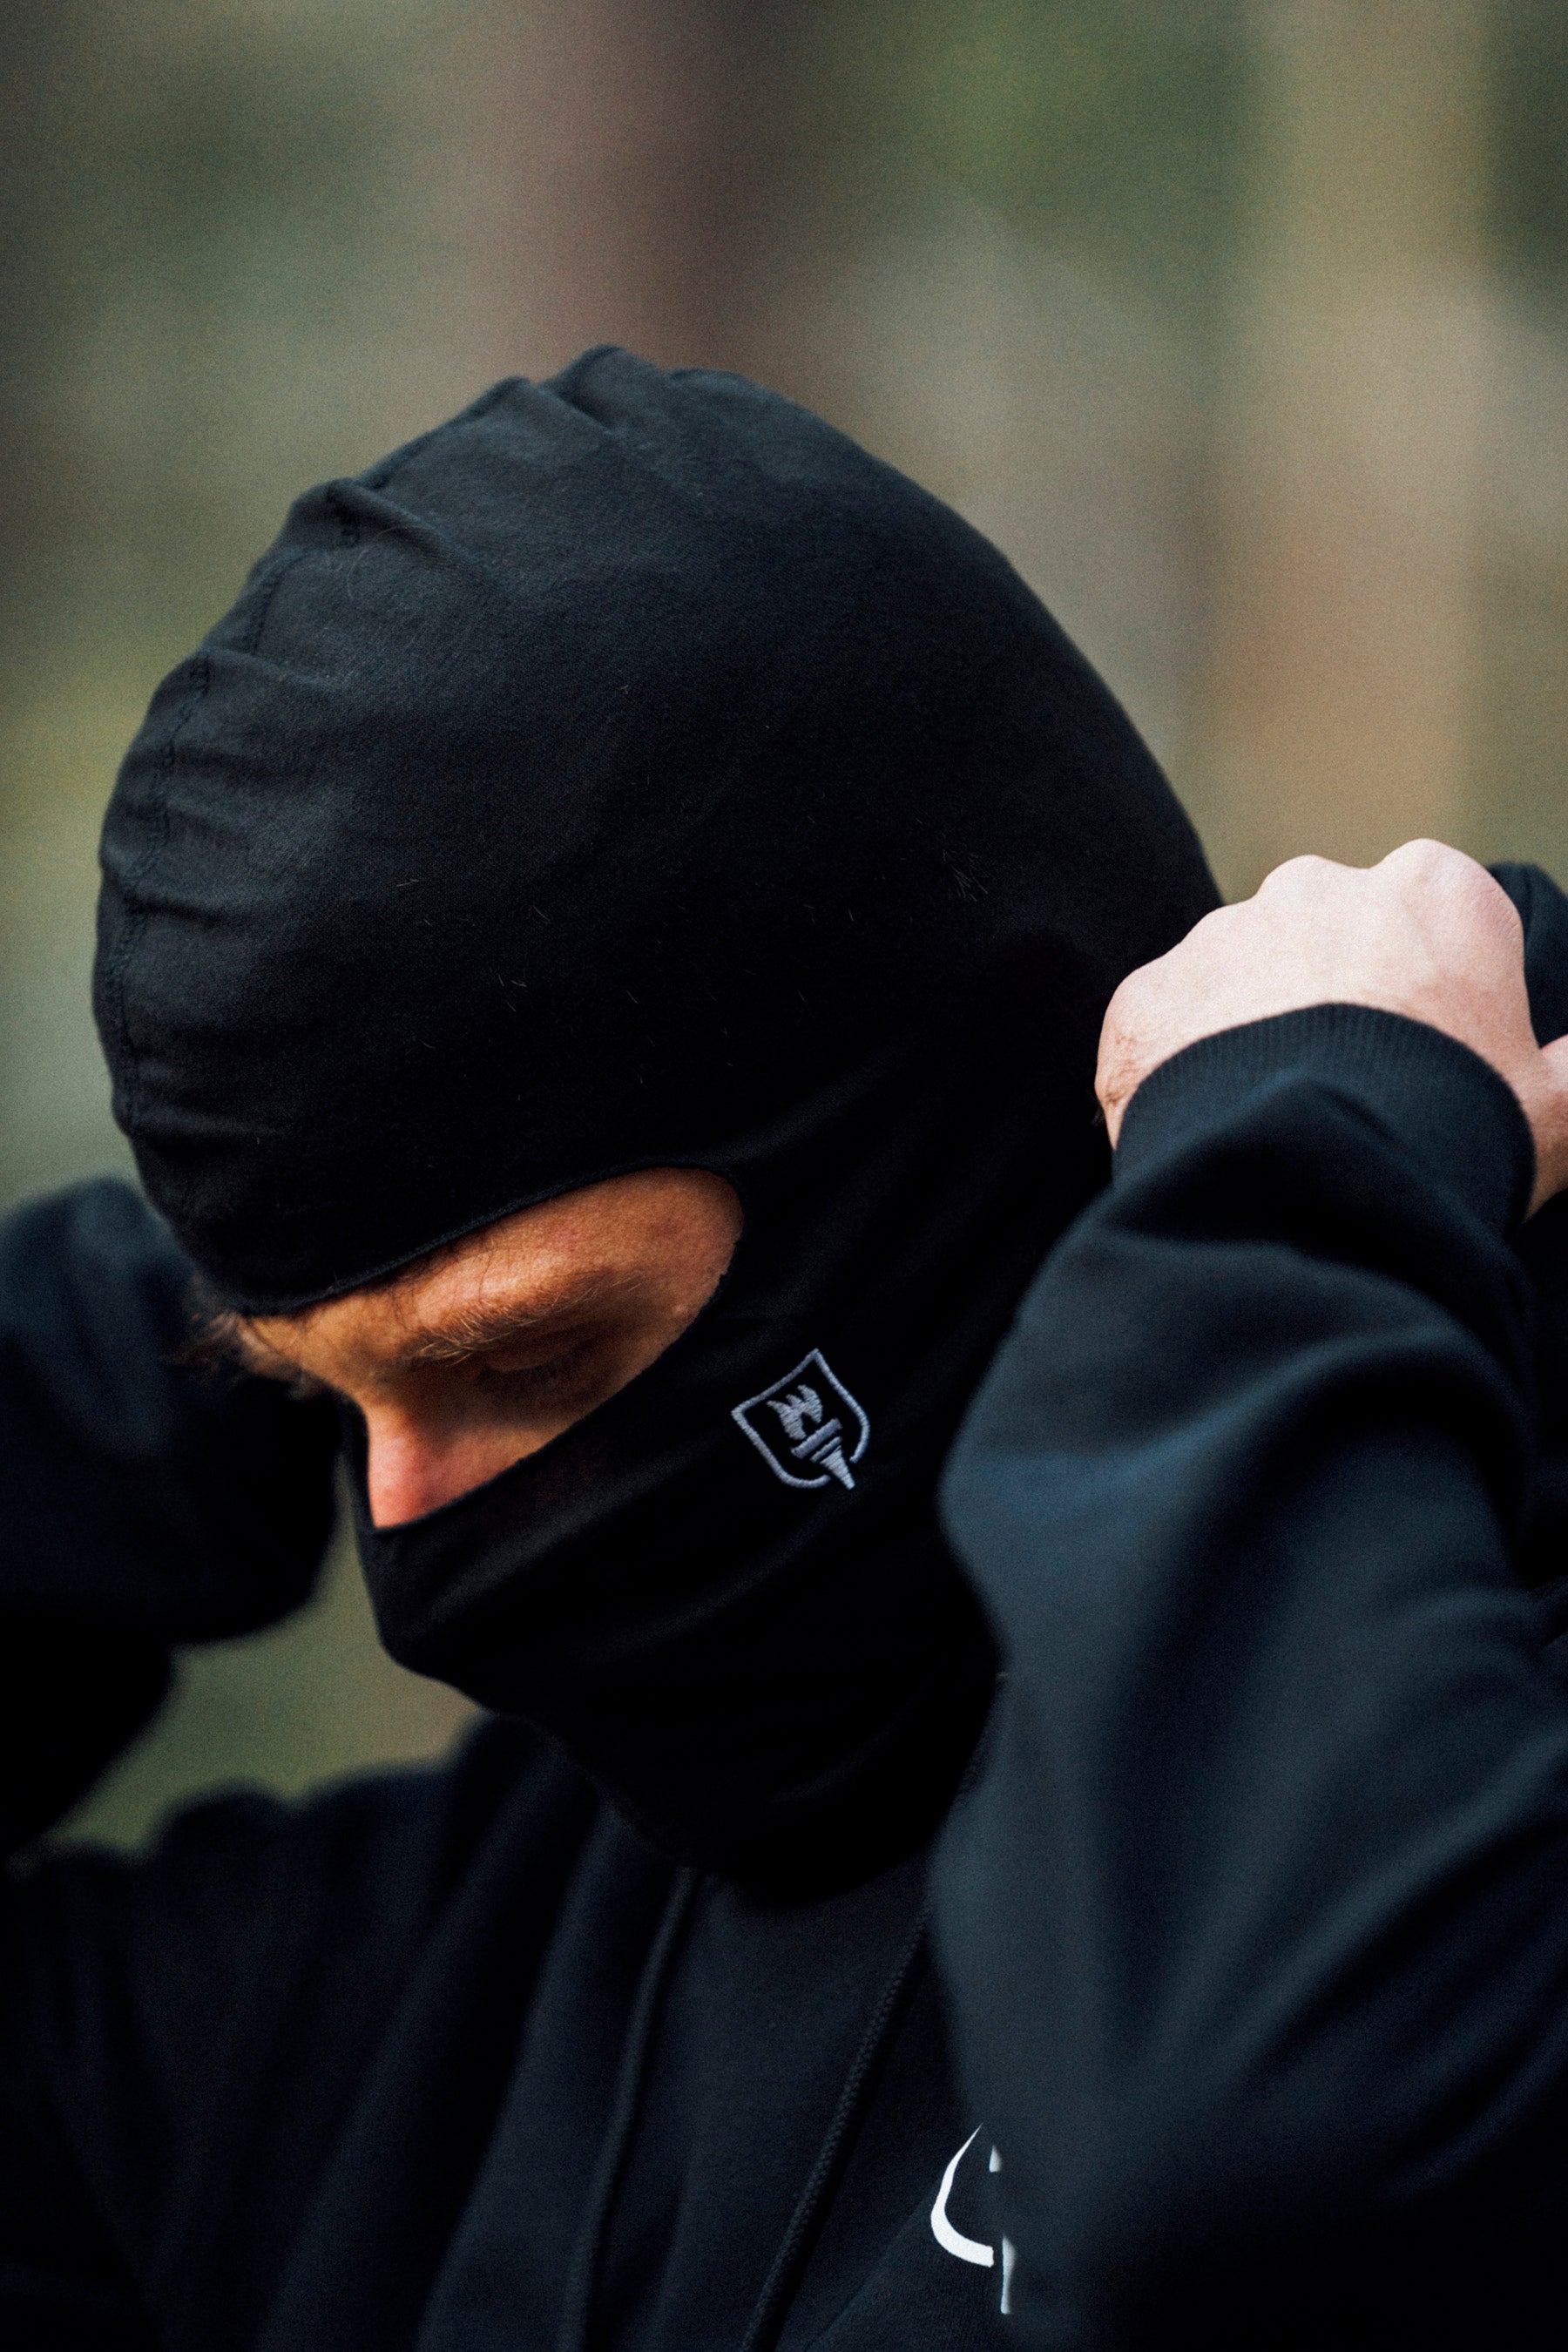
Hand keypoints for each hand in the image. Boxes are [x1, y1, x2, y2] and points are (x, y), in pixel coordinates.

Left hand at [1096, 840, 1567, 1211]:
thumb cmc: (1454, 1135)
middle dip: (1326, 1001)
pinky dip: (1176, 1072)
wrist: (1313, 1186)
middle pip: (1323, 938)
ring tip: (1273, 1122)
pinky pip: (1164, 1027)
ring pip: (1235, 978)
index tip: (1423, 1059)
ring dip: (1245, 1034)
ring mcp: (1221, 935)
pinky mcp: (1146, 995)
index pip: (1428, 919)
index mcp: (1432, 890)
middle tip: (1343, 1093)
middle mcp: (1317, 887)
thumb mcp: (1556, 1109)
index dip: (1426, 994)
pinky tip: (1212, 1134)